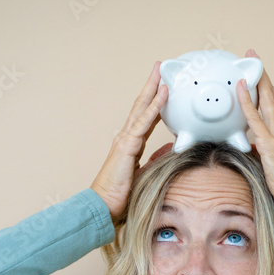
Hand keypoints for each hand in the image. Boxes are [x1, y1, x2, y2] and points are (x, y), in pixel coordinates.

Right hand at [90, 61, 172, 221]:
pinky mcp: (126, 146)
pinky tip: (162, 93)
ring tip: (160, 71)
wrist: (104, 207)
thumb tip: (169, 149)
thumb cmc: (120, 196)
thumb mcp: (145, 174)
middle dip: (151, 85)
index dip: (154, 102)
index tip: (163, 88)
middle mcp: (126, 138)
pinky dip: (154, 106)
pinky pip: (144, 122)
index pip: (145, 117)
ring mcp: (125, 140)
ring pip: (141, 108)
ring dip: (152, 88)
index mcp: (131, 144)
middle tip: (159, 67)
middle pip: (141, 106)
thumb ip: (156, 160)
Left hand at [235, 49, 273, 197]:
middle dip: (262, 74)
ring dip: (257, 79)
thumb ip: (261, 151)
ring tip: (249, 61)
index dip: (264, 86)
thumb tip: (251, 147)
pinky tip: (240, 88)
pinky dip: (247, 101)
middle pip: (271, 95)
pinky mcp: (269, 144)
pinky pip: (255, 118)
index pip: (272, 104)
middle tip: (254, 55)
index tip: (258, 72)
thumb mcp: (271, 163)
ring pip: (266, 100)